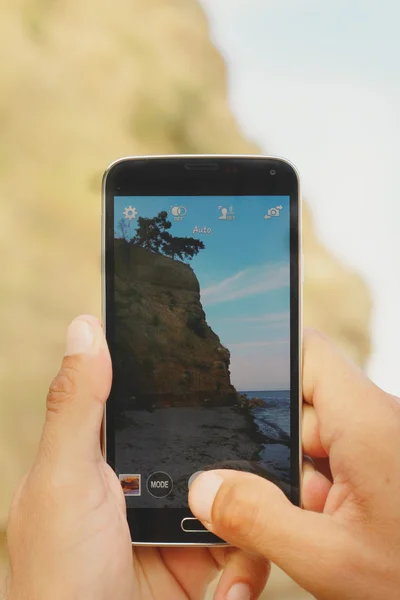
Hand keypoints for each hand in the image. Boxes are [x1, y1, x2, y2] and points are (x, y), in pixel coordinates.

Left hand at [6, 316, 268, 599]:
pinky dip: (248, 560)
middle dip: (239, 449)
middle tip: (267, 450)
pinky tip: (228, 585)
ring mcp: (177, 520)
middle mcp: (148, 479)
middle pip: (209, 443)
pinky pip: (244, 543)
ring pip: (236, 492)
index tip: (230, 358)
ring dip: (251, 509)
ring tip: (251, 529)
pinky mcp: (200, 559)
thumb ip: (77, 406)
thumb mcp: (64, 480)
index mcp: (113, 451)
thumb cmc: (56, 575)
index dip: (192, 381)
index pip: (157, 399)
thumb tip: (85, 328)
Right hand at [189, 329, 399, 599]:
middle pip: (302, 406)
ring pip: (317, 440)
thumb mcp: (329, 560)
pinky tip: (325, 532)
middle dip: (275, 451)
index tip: (233, 394)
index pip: (308, 354)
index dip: (267, 364)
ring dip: (298, 481)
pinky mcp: (386, 468)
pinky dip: (320, 494)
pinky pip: (338, 463)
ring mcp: (383, 445)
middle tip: (267, 499)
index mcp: (367, 421)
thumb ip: (256, 519)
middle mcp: (377, 421)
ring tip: (309, 528)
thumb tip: (204, 489)